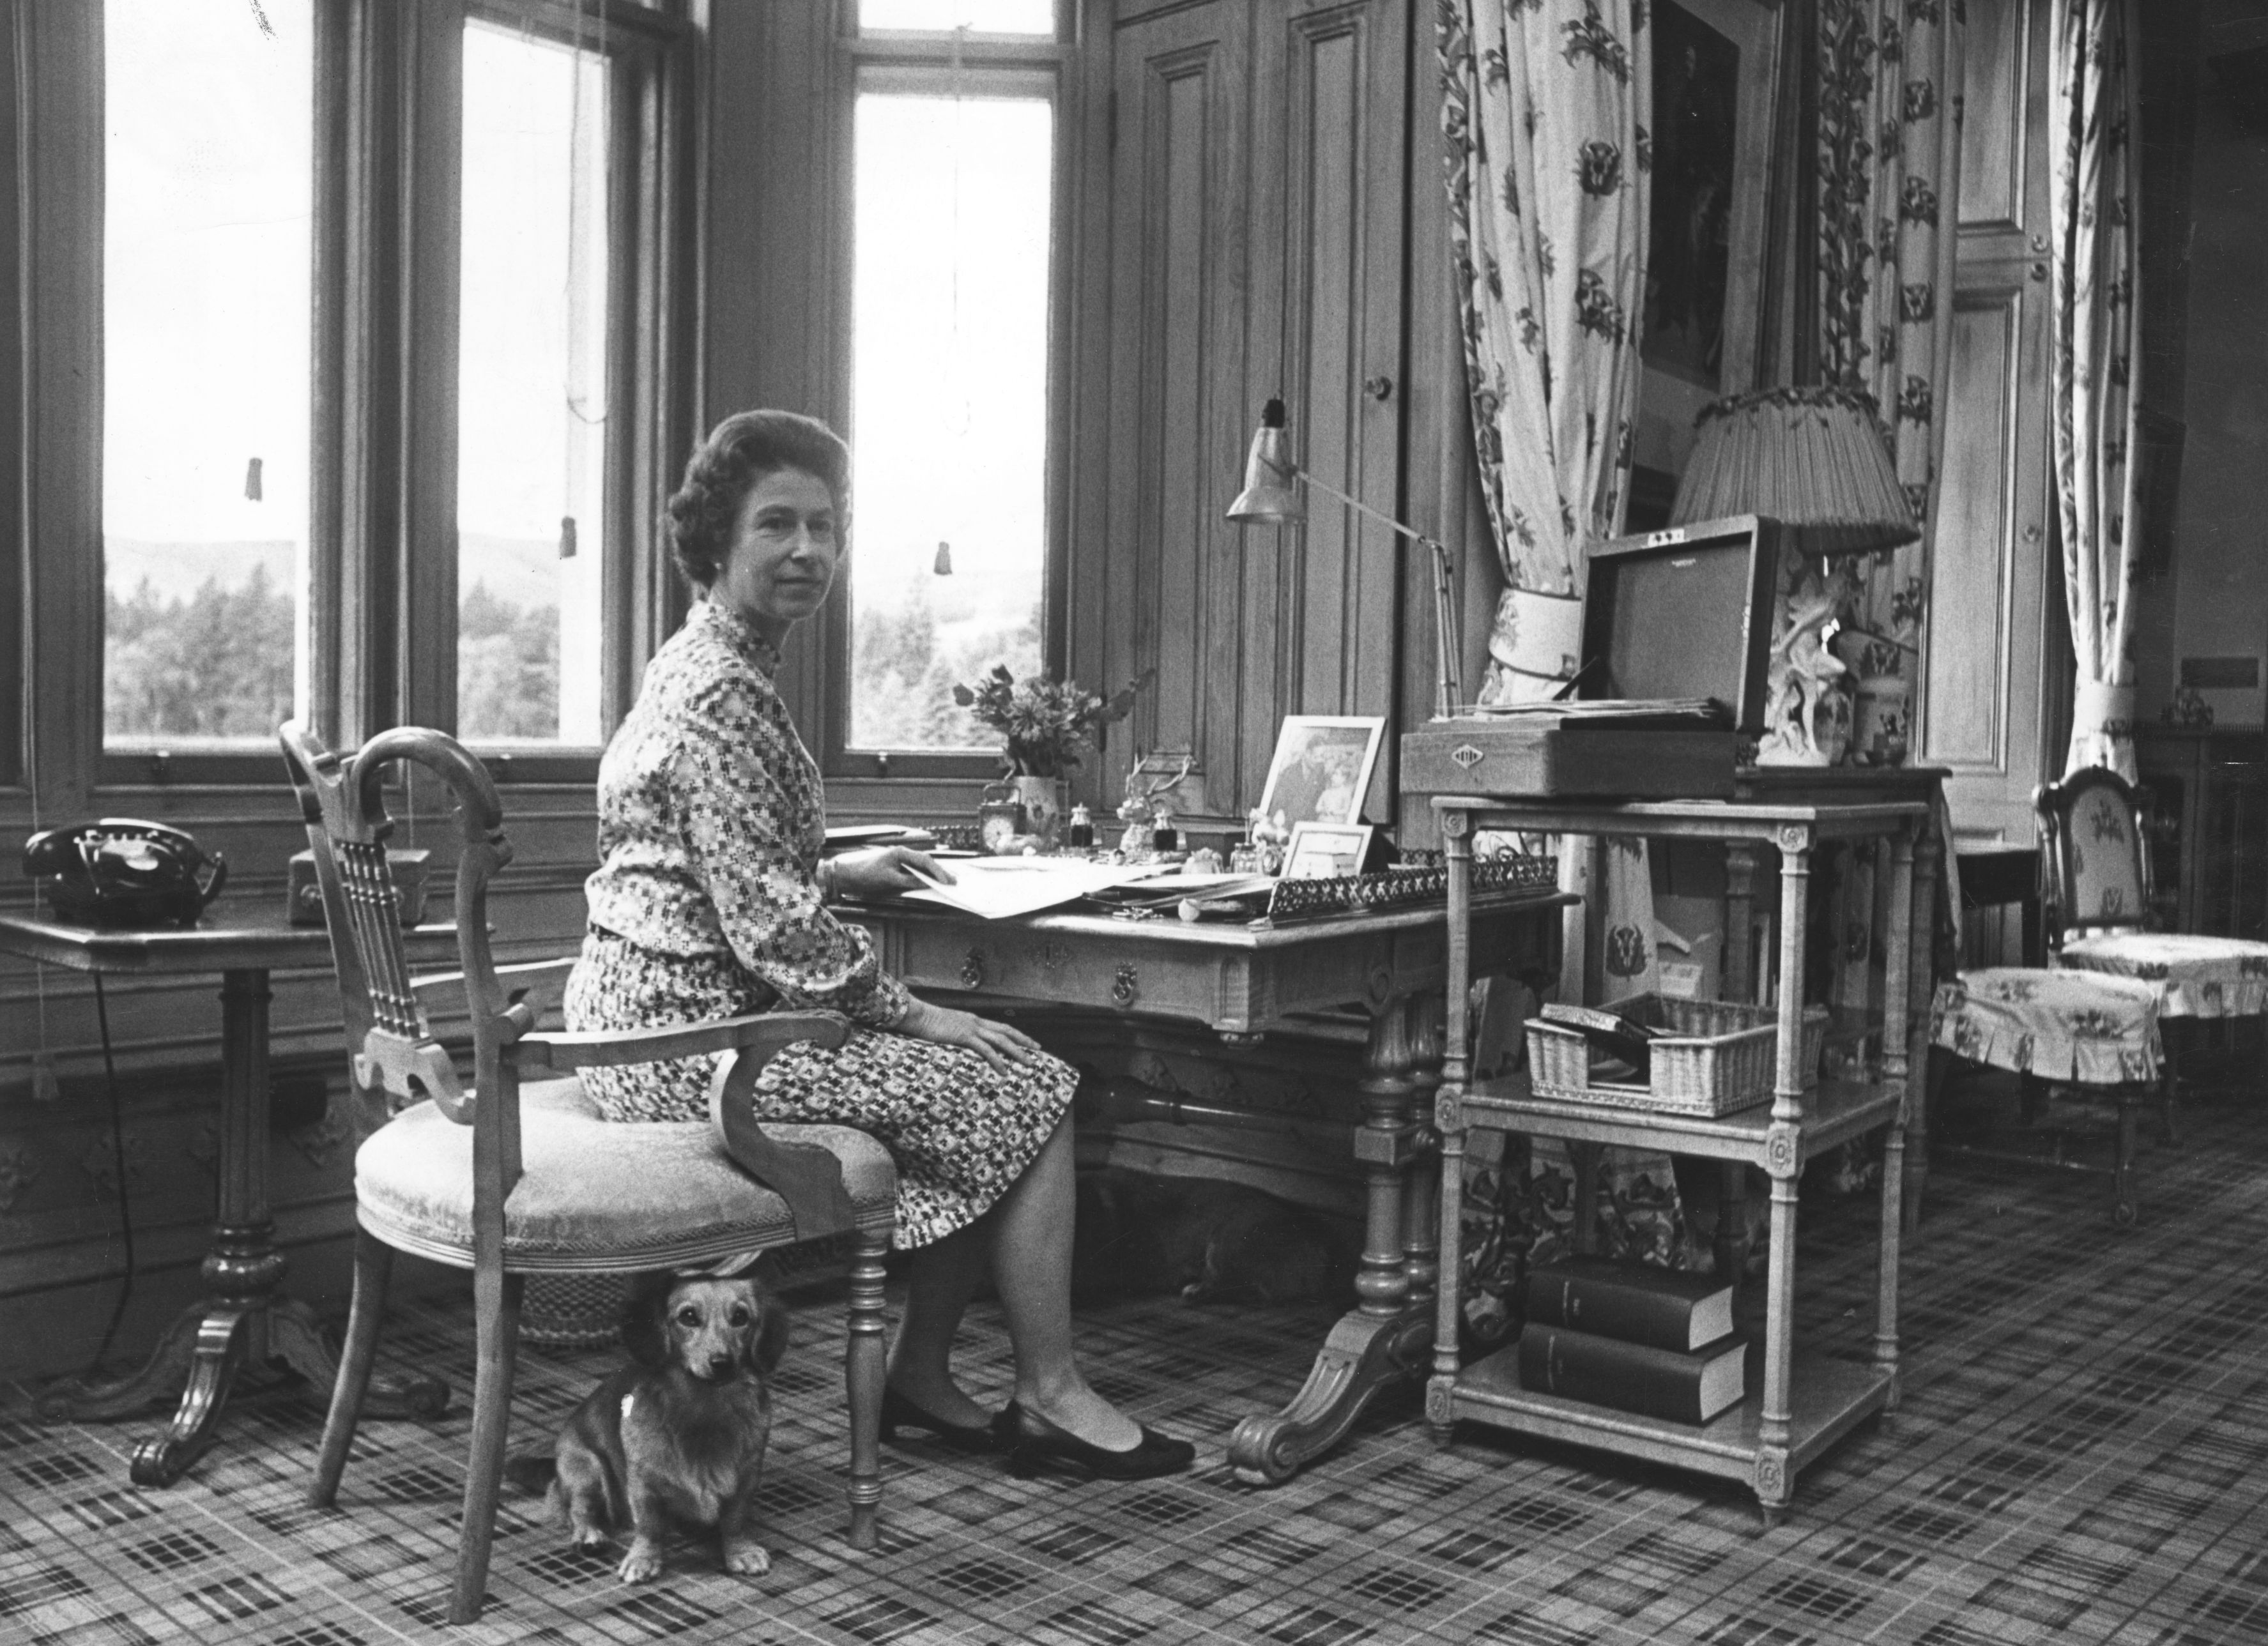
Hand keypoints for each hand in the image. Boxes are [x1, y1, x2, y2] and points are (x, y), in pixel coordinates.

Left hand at [830, 845, 953, 899]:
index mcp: (901, 852)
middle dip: (941, 872)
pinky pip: (917, 872)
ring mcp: (903, 861)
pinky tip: (934, 883)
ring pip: (924, 867)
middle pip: (927, 862)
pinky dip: (927, 877)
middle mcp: (904, 854)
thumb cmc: (867, 875)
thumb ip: (909, 881)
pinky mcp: (900, 869)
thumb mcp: (889, 880)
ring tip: (949, 882)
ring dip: (936, 875)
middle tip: (955, 882)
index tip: (947, 881)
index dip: (937, 871)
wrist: (850, 876)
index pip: (924, 861)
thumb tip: (927, 883)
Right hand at [897, 998, 1045, 1073]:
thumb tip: (959, 1041)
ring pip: (1002, 1040)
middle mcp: (976, 1022)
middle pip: (1007, 1030)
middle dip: (1024, 1040)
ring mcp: (971, 1028)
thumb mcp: (946, 1028)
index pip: (999, 1026)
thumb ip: (955, 1033)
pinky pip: (986, 1050)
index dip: (1015, 1034)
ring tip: (1029, 1063)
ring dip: (1017, 1052)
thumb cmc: (926, 1023)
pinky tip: (1004, 1071)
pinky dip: (997, 1060)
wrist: (916, 1016)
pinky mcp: (964, 1036)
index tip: (1026, 1041)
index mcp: (972, 1020)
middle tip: (1037, 1050)